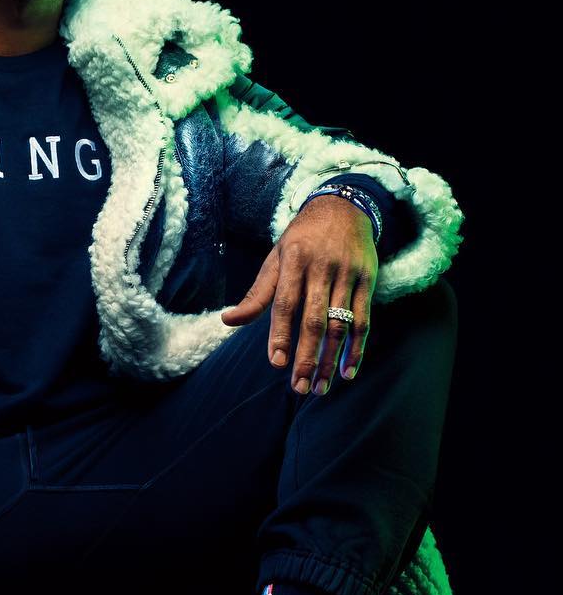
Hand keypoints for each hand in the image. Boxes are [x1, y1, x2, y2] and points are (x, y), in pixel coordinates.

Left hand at [219, 193, 377, 394]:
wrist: (344, 208)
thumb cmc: (302, 240)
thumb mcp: (275, 259)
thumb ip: (257, 294)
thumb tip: (228, 320)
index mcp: (293, 261)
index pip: (285, 303)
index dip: (281, 334)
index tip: (277, 363)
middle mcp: (322, 267)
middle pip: (314, 319)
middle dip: (307, 356)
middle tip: (299, 387)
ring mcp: (348, 274)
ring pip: (340, 324)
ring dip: (330, 359)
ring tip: (320, 387)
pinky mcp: (367, 280)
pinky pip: (363, 319)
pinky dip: (357, 348)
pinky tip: (347, 371)